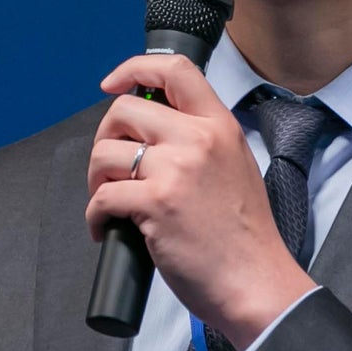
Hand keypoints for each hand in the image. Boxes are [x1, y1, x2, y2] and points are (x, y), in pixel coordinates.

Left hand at [85, 55, 314, 348]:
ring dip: (96, 179)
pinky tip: (107, 230)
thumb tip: (155, 133)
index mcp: (220, 126)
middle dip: (105, 137)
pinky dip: (95, 216)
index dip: (133, 69)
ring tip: (109, 201)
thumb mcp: (236, 167)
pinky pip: (103, 196)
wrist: (256, 281)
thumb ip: (202, 142)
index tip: (113, 84)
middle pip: (125, 109)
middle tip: (111, 167)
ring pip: (105, 152)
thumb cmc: (245, 238)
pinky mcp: (155, 203)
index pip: (174, 70)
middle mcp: (198, 140)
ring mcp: (176, 170)